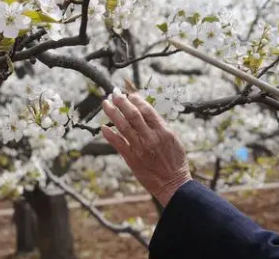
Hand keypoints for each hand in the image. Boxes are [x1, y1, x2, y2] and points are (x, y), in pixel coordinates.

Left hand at [101, 89, 190, 206]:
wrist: (173, 184)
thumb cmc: (175, 161)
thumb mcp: (174, 139)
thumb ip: (160, 125)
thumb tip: (146, 110)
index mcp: (163, 131)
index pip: (147, 110)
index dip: (136, 99)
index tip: (129, 94)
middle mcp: (151, 138)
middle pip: (133, 115)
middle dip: (121, 101)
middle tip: (114, 93)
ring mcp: (140, 149)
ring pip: (123, 126)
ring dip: (112, 113)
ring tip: (105, 103)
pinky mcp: (132, 160)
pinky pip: (118, 144)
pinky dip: (109, 134)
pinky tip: (103, 126)